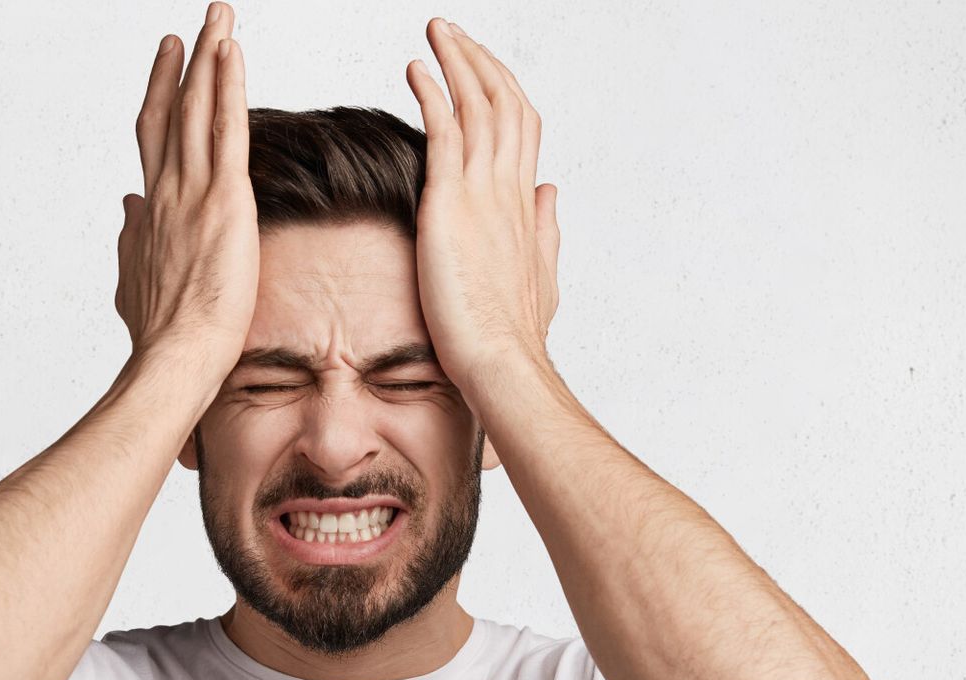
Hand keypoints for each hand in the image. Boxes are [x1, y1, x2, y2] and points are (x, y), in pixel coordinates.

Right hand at [115, 3, 258, 372]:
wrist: (175, 356)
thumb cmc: (160, 336)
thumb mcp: (135, 281)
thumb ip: (131, 241)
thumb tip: (127, 209)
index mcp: (152, 211)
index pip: (154, 139)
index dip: (160, 96)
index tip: (167, 63)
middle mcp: (166, 191)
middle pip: (173, 111)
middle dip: (184, 63)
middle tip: (194, 25)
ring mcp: (192, 191)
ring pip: (199, 108)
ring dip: (209, 57)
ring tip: (219, 18)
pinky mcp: (225, 199)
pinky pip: (228, 128)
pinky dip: (228, 86)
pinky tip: (232, 52)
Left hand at [404, 19, 559, 388]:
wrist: (502, 361)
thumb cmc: (514, 335)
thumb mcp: (539, 274)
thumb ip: (544, 228)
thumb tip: (549, 193)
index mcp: (524, 204)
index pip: (521, 127)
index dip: (503, 90)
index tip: (482, 69)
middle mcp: (509, 188)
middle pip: (504, 101)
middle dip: (480, 60)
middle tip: (453, 32)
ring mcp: (483, 192)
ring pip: (478, 104)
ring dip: (458, 60)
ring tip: (436, 31)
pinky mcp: (451, 202)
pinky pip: (444, 130)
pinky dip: (433, 93)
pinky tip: (415, 69)